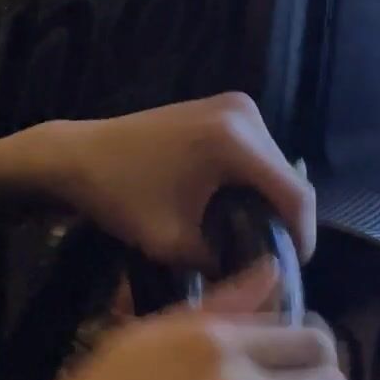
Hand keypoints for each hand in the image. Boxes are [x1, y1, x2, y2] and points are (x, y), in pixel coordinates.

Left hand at [44, 93, 314, 268]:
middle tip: (269, 257)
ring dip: (269, 199)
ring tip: (253, 235)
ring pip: (273, 165)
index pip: (294, 194)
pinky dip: (252, 181)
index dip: (302, 235)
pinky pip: (256, 152)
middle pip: (286, 177)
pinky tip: (235, 207)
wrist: (77, 155)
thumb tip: (256, 272)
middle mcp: (245, 115)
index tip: (292, 268)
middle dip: (283, 219)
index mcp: (235, 141)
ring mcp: (235, 106)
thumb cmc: (119, 197)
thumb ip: (223, 260)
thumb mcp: (172, 242)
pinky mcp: (224, 108)